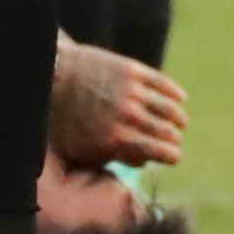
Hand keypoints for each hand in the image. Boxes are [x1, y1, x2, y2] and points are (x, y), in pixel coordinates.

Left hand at [46, 41, 188, 167]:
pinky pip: (161, 83)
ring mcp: (131, 92)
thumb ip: (113, 158)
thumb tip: (143, 163)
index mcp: (115, 140)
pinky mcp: (132, 70)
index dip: (171, 156)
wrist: (52, 77)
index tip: (175, 158)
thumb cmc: (62, 119)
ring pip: (168, 107)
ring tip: (181, 122)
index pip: (156, 151)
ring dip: (178, 117)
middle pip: (165, 131)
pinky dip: (174, 92)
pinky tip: (181, 98)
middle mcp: (127, 117)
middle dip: (174, 139)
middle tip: (176, 142)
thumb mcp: (81, 149)